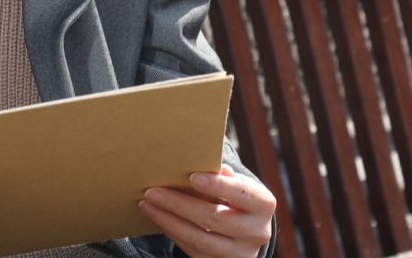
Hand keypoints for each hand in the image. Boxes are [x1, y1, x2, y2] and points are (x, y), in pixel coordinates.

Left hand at [137, 163, 275, 257]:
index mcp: (264, 205)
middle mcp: (257, 231)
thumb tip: (205, 163)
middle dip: (179, 204)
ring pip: (199, 238)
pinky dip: (173, 233)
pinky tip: (158, 219)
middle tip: (152, 191)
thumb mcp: (237, 185)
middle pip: (214, 218)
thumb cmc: (235, 199)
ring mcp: (240, 253)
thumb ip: (223, 176)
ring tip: (147, 205)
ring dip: (169, 220)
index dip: (217, 186)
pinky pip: (193, 250)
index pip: (241, 194)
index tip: (192, 177)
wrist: (245, 233)